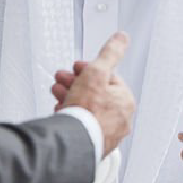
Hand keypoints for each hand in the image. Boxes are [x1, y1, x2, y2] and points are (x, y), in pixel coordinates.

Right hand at [52, 32, 135, 156]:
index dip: (88, 70)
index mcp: (125, 101)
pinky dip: (71, 116)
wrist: (73, 142)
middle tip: (62, 80)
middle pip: (95, 94)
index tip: (76, 69)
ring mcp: (107, 134)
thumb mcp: (97, 71)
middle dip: (75, 83)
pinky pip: (82, 125)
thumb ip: (110, 53)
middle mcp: (120, 119)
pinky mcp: (93, 145)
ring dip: (70, 97)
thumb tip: (122, 38)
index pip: (106, 78)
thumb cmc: (88, 111)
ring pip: (87, 109)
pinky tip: (60, 112)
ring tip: (57, 94)